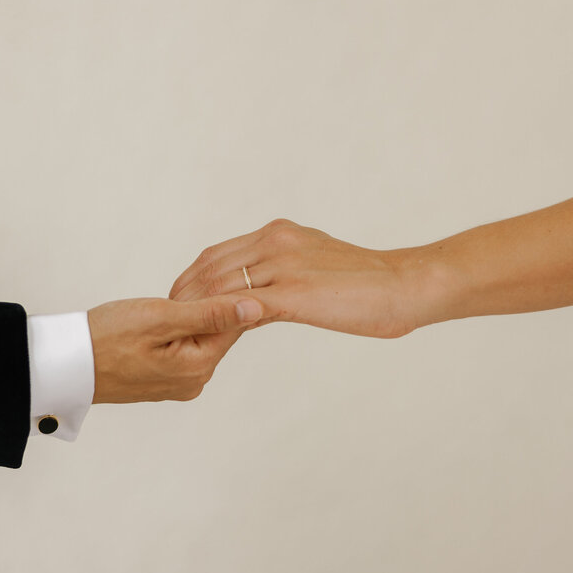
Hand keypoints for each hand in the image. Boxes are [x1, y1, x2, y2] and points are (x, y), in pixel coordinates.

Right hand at [87, 295, 262, 402]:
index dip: (224, 294)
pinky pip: (181, 348)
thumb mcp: (160, 317)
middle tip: (171, 295)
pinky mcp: (163, 380)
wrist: (65, 365)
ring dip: (186, 317)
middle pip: (218, 330)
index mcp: (199, 366)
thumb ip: (210, 313)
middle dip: (203, 306)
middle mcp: (195, 380)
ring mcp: (178, 383)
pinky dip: (173, 330)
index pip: (235, 321)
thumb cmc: (105, 338)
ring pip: (199, 337)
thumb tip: (256, 307)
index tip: (206, 278)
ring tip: (157, 308)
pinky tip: (152, 323)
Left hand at [169, 219, 420, 338]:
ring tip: (180, 334)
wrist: (406, 285)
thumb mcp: (316, 267)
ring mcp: (284, 264)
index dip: (191, 278)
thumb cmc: (369, 284)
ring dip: (195, 311)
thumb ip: (283, 276)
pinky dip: (222, 320)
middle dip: (183, 295)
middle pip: (209, 268)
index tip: (176, 300)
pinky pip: (245, 306)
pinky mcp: (294, 292)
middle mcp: (276, 241)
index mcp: (278, 233)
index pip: (217, 254)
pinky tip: (210, 339)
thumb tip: (257, 297)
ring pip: (220, 286)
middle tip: (166, 320)